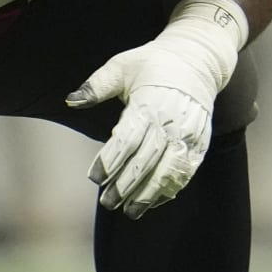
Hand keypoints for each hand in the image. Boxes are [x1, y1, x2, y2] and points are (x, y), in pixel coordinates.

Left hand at [66, 0, 246, 217]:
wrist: (198, 60)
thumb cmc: (152, 63)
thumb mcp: (121, 65)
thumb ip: (96, 85)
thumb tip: (71, 101)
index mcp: (149, 102)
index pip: (127, 138)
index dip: (110, 160)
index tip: (94, 177)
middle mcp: (171, 120)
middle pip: (147, 159)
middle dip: (126, 184)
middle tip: (107, 202)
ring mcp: (188, 134)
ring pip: (169, 170)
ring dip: (149, 193)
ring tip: (130, 211)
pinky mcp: (200, 142)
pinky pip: (186, 171)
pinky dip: (170, 189)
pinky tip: (153, 202)